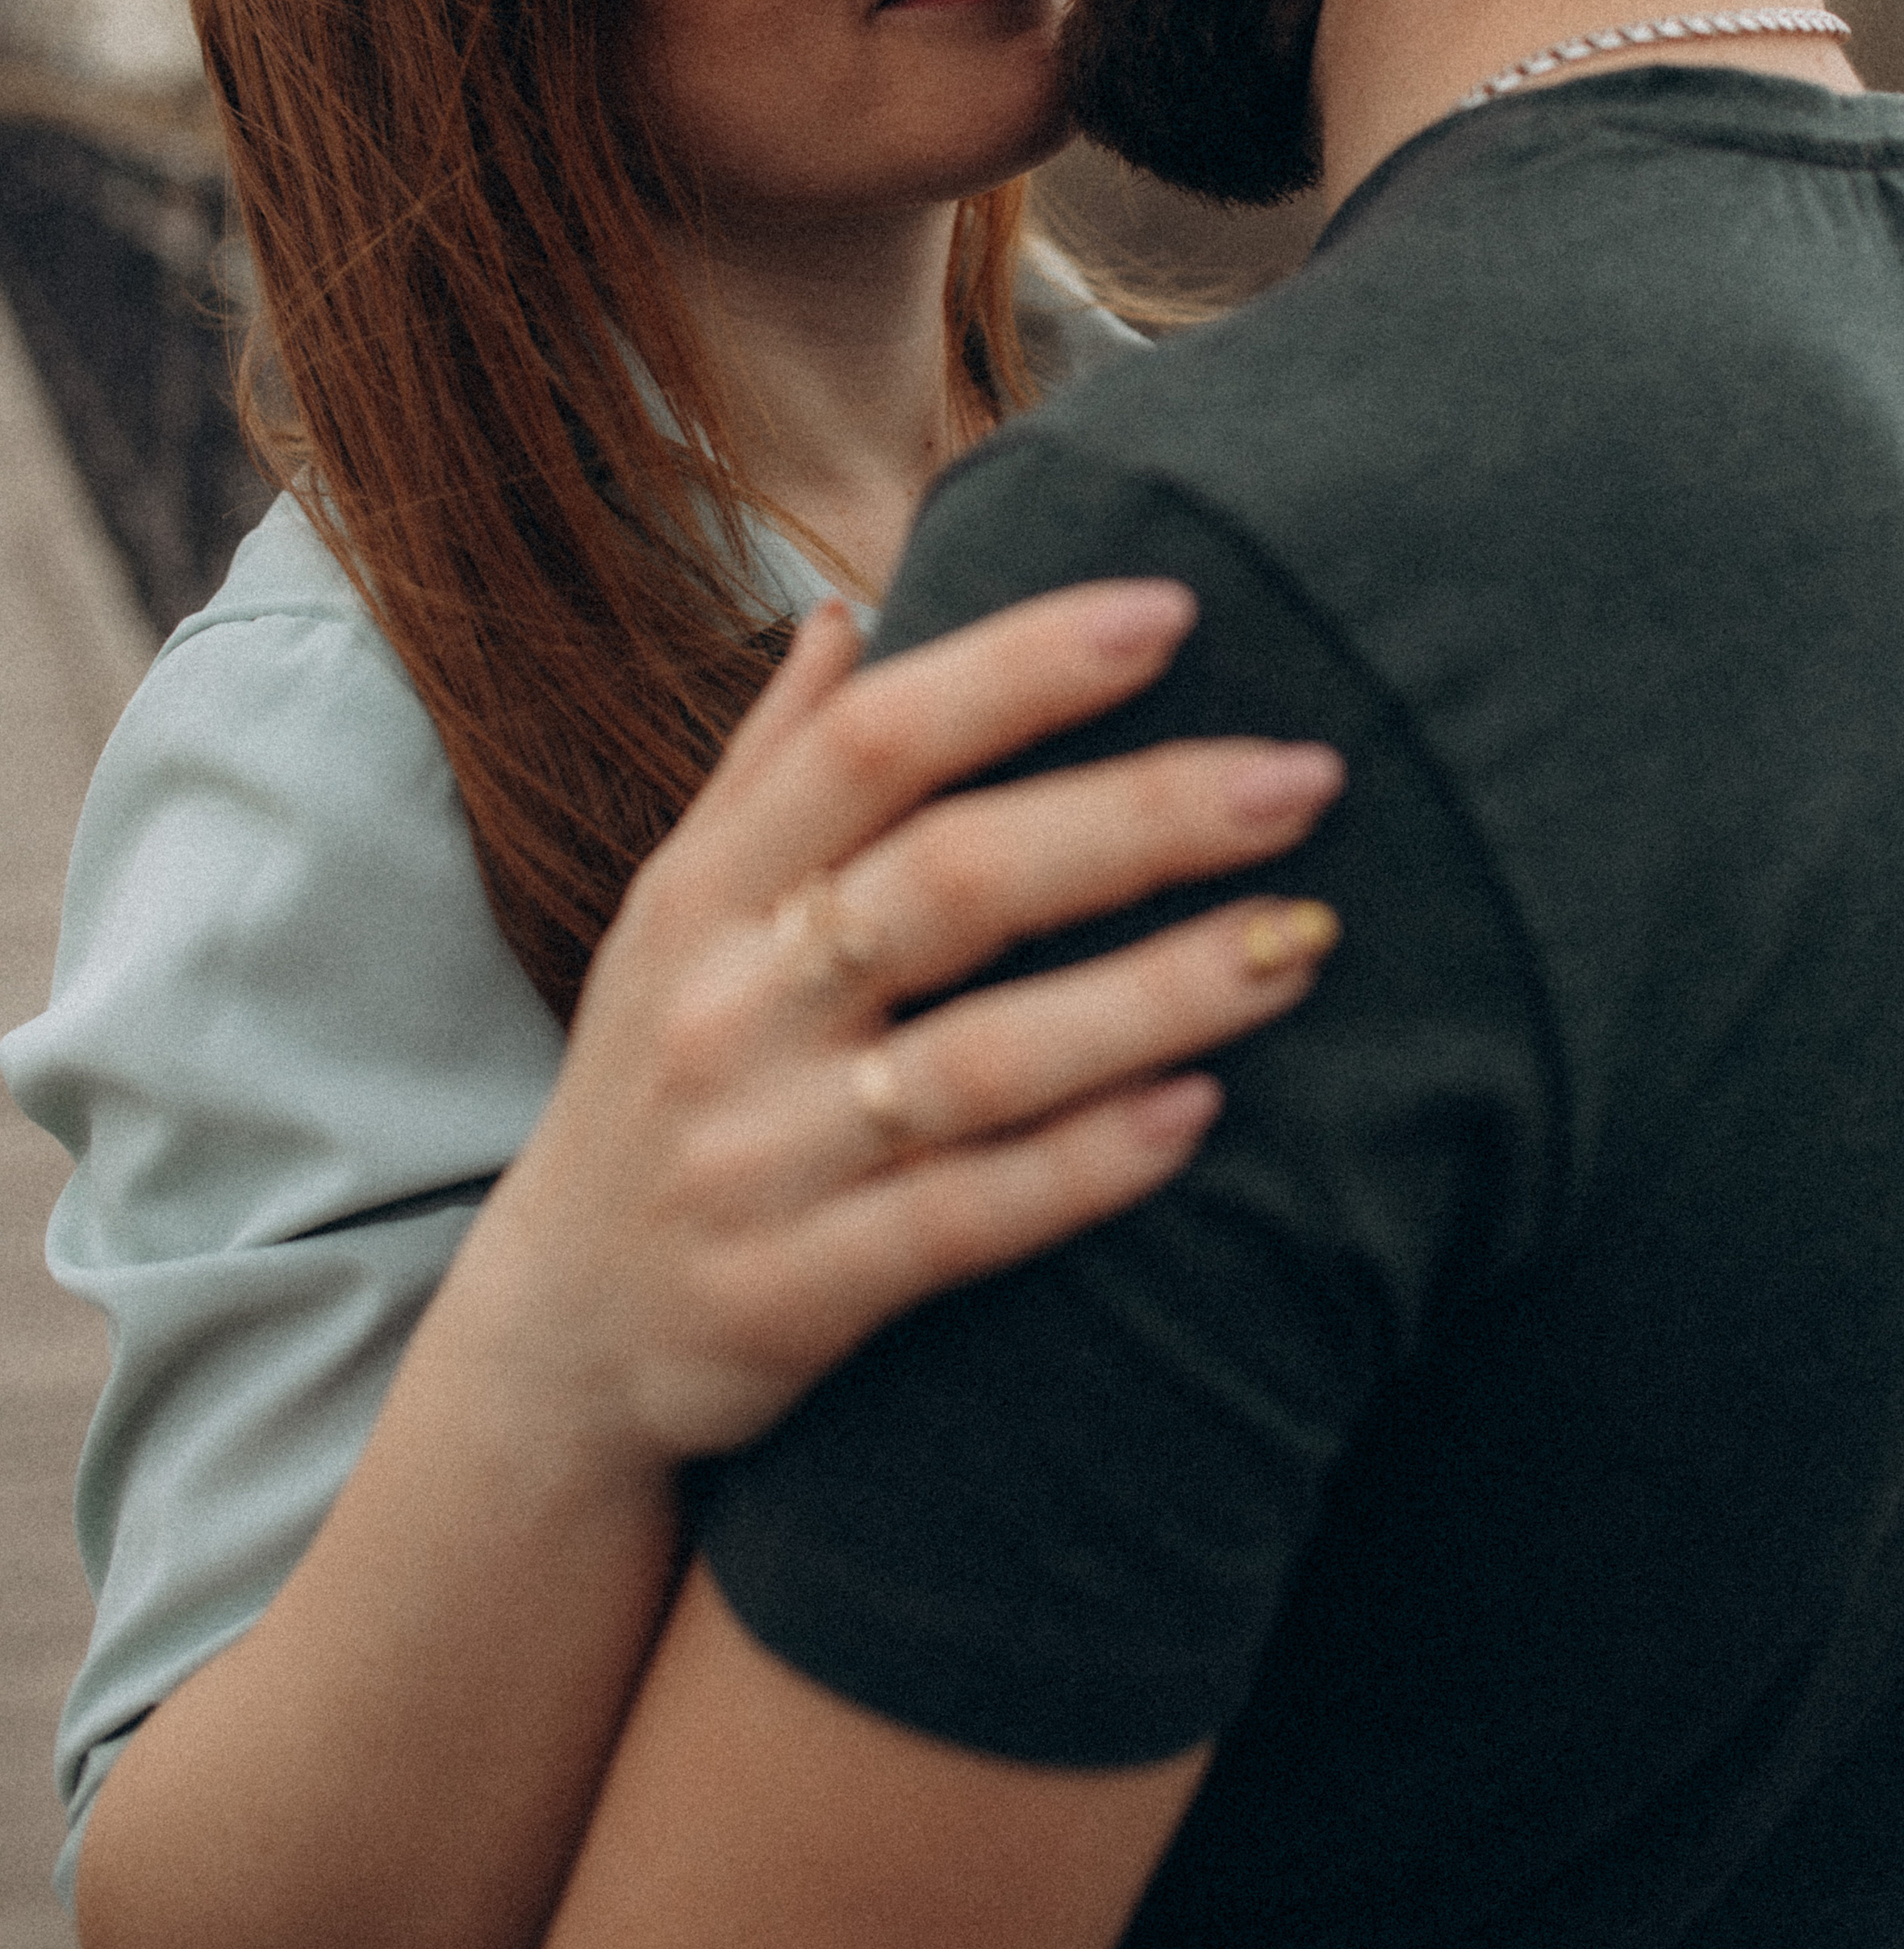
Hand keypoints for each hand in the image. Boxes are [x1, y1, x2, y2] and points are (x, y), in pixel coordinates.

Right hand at [443, 579, 1343, 1480]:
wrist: (554, 1337)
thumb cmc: (660, 1081)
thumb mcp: (675, 914)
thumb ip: (767, 766)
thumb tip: (847, 613)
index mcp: (704, 889)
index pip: (870, 742)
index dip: (1017, 668)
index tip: (1170, 611)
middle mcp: (725, 1006)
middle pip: (952, 880)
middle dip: (1141, 815)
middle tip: (1305, 775)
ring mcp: (758, 1155)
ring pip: (984, 1057)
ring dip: (1157, 991)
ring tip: (1305, 937)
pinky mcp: (793, 1293)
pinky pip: (965, 1220)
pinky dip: (1088, 1164)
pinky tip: (1205, 1110)